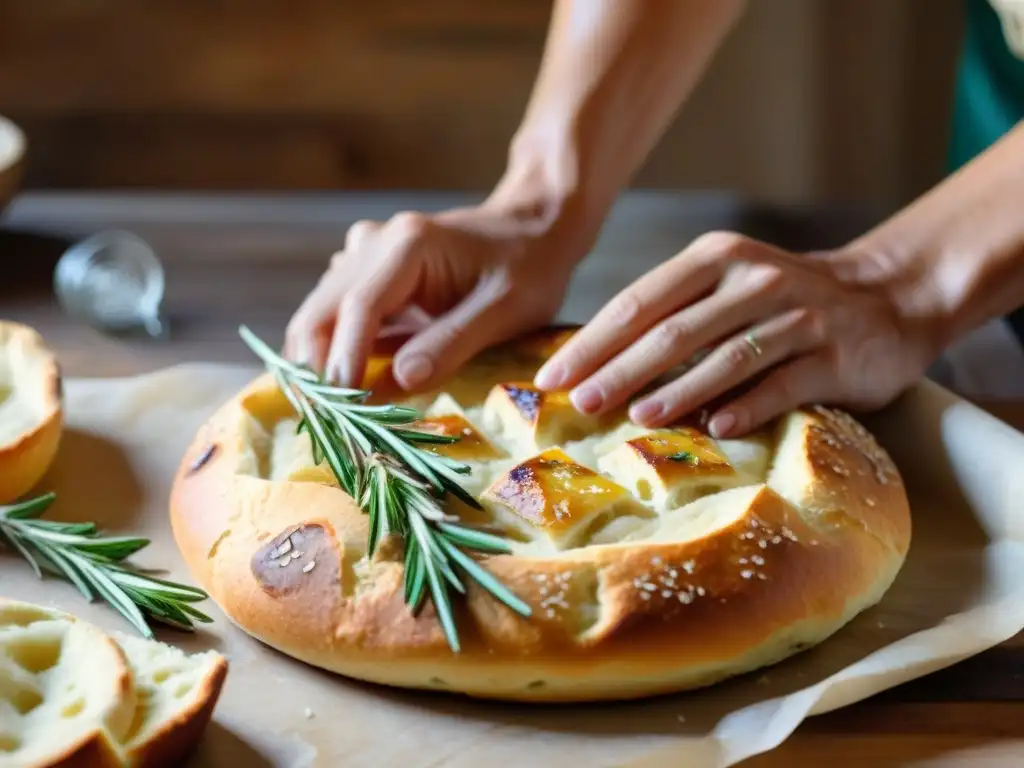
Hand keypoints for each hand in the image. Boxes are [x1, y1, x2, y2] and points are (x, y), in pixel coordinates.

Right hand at [284, 201, 584, 390]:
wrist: (530, 229)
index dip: (344, 358)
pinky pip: (334, 315)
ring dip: (315, 363)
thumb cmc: (528, 268)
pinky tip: (337, 391)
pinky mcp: (366, 275)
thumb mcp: (506, 309)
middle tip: (321, 423)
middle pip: (321, 309)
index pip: (360, 306)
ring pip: (319, 314)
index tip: (341, 407)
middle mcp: (374, 244)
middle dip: (314, 368)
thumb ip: (453, 342)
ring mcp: (364, 256)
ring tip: (325, 416)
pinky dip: (330, 352)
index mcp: (408, 245)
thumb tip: (401, 380)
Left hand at [534, 232, 940, 437]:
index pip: (639, 302)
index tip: (553, 377)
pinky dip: (748, 407)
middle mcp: (754, 281)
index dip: (593, 342)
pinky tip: (715, 430)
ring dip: (679, 390)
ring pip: (726, 357)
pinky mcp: (833, 356)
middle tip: (581, 403)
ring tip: (638, 418)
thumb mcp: (725, 285)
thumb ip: (671, 312)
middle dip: (621, 369)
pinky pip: (783, 384)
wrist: (886, 296)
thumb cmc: (782, 299)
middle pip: (674, 330)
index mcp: (715, 259)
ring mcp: (797, 317)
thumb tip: (595, 365)